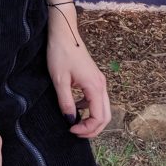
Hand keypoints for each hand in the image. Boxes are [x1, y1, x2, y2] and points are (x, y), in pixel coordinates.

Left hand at [47, 5, 110, 137]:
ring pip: (103, 108)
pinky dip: (90, 109)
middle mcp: (101, 85)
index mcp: (95, 86)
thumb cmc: (60, 53)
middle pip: (106, 116)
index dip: (87, 129)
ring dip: (93, 120)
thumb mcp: (60, 80)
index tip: (71, 129)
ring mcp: (99, 81)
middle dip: (93, 129)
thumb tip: (70, 120)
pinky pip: (97, 100)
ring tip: (75, 124)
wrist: (63, 33)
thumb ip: (66, 102)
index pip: (99, 117)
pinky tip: (75, 107)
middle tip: (76, 132)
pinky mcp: (94, 78)